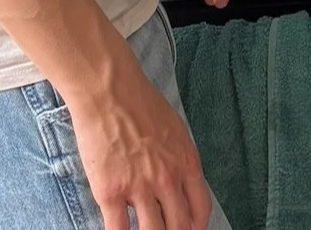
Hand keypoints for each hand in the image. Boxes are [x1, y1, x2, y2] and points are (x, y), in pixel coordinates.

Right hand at [67, 42, 211, 229]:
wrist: (110, 92)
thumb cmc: (141, 105)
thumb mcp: (175, 130)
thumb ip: (179, 160)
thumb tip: (180, 185)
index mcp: (186, 162)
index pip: (200, 209)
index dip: (195, 227)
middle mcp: (167, 178)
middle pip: (178, 227)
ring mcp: (139, 187)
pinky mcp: (110, 193)